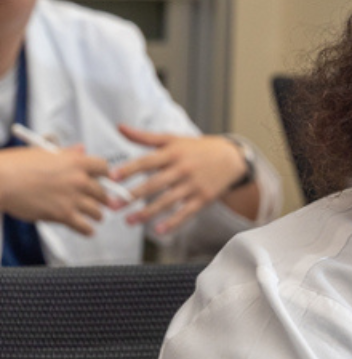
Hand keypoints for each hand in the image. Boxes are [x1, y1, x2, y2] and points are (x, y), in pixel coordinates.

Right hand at [0, 144, 114, 234]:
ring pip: (97, 211)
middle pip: (102, 192)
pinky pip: (85, 226)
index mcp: (74, 161)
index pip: (104, 167)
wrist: (0, 180)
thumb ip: (66, 153)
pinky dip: (87, 230)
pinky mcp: (63, 214)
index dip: (105, 175)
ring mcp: (72, 198)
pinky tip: (88, 230)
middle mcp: (78, 179)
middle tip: (99, 201)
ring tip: (96, 216)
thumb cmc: (15, 165)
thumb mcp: (43, 152)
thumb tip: (81, 149)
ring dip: (97, 215)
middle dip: (101, 197)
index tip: (104, 180)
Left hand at [112, 125, 247, 233]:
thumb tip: (120, 128)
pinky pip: (186, 212)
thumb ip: (145, 137)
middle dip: (132, 195)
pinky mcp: (203, 198)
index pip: (147, 161)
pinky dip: (173, 222)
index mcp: (173, 153)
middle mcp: (183, 169)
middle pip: (154, 184)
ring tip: (128, 221)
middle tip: (113, 205)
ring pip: (167, 201)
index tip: (112, 176)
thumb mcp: (173, 139)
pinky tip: (158, 230)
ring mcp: (194, 185)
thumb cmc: (197, 148)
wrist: (231, 158)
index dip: (130, 169)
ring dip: (147, 212)